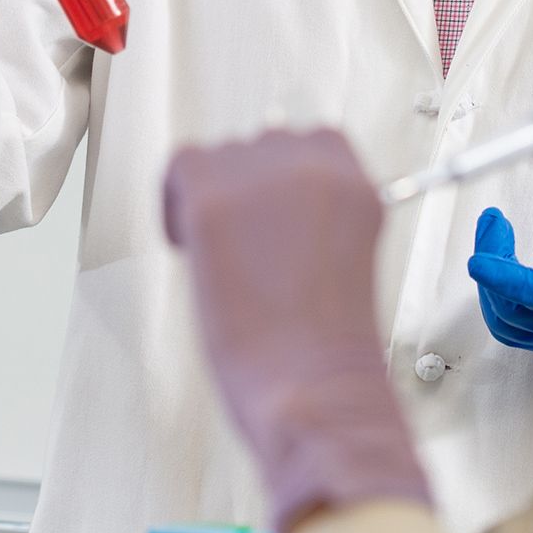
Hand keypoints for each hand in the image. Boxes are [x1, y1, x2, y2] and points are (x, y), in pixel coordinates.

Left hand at [161, 130, 430, 532]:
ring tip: (223, 253)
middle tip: (244, 247)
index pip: (314, 142)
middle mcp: (315, 168)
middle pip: (262, 143)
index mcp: (357, 185)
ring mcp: (264, 179)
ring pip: (218, 155)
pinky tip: (192, 246)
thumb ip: (311, 219)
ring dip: (213, 195)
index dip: (283, 179)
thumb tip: (262, 207)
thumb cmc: (325, 351)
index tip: (273, 216)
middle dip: (247, 189)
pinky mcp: (214, 202)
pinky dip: (175, 202)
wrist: (317, 390)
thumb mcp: (340, 261)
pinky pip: (178, 169)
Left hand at [468, 211, 532, 359]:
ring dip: (492, 275)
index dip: (509, 281)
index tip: (480, 262)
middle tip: (492, 222)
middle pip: (513, 310)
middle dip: (494, 261)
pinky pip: (512, 320)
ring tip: (494, 233)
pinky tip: (503, 257)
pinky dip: (500, 287)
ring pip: (506, 318)